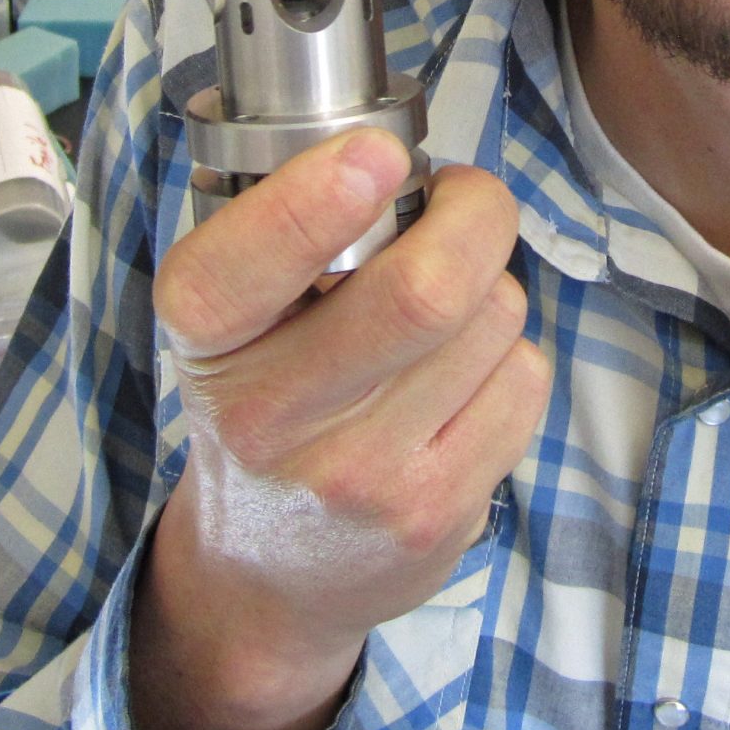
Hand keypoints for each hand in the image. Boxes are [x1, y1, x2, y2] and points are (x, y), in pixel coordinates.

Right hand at [128, 128, 548, 729]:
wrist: (265, 574)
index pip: (244, 266)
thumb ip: (287, 238)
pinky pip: (524, 380)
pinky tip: (461, 376)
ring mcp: (360, 477)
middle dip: (473, 214)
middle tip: (463, 199)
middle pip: (424, 291)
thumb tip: (395, 158)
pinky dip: (510, 355)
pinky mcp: (436, 514)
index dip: (316, 198)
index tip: (376, 155)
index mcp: (206, 344)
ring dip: (491, 287)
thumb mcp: (231, 324)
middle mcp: (271, 418)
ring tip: (448, 307)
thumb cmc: (263, 405)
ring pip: (491, 321)